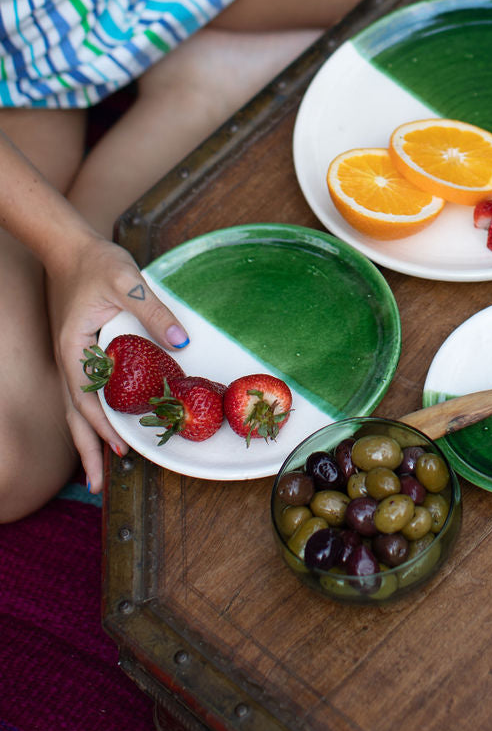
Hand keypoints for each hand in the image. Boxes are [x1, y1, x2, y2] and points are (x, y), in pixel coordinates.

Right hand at [46, 233, 189, 493]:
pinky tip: (110, 423)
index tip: (118, 447)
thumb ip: (155, 312)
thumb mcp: (127, 282)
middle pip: (75, 413)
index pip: (85, 396)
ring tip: (99, 467)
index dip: (101, 425)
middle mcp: (70, 359)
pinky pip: (88, 390)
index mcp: (74, 348)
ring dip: (89, 436)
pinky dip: (96, 413)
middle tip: (95, 484)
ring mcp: (74, 358)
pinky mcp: (82, 353)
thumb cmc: (96, 262)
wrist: (71, 246)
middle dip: (85, 449)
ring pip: (79, 406)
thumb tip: (183, 342)